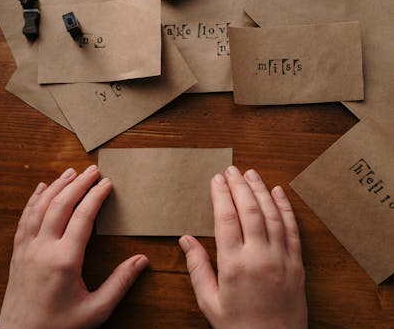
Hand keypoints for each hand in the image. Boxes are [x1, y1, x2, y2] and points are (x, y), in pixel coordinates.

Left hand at [0, 165, 148, 328]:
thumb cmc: (58, 326)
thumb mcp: (96, 310)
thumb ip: (119, 284)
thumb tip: (141, 261)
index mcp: (64, 260)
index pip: (83, 217)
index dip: (96, 196)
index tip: (107, 183)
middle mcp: (43, 248)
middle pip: (61, 205)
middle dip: (78, 183)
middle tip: (93, 169)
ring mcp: (27, 248)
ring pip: (41, 207)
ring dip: (57, 186)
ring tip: (71, 172)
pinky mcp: (17, 252)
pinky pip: (24, 218)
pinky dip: (33, 199)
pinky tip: (41, 188)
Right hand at [179, 166, 306, 328]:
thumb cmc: (238, 327)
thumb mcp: (209, 301)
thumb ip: (197, 267)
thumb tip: (185, 239)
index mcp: (234, 264)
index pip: (226, 217)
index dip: (221, 194)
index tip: (216, 179)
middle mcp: (259, 256)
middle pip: (249, 210)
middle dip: (239, 185)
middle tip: (232, 169)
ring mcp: (282, 258)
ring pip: (272, 214)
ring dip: (261, 190)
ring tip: (251, 173)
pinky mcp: (297, 264)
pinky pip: (292, 229)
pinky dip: (286, 208)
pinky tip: (278, 192)